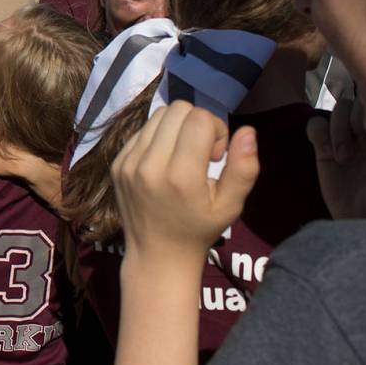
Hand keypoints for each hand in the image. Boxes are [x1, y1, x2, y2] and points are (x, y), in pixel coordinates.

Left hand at [111, 102, 259, 263]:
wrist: (156, 255)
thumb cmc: (199, 229)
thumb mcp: (231, 206)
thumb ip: (244, 168)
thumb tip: (248, 130)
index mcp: (180, 175)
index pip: (200, 118)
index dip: (216, 130)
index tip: (216, 155)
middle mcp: (149, 164)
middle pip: (178, 109)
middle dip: (197, 123)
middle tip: (201, 153)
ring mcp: (128, 162)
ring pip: (159, 115)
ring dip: (177, 128)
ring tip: (183, 156)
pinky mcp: (117, 163)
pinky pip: (142, 130)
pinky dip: (158, 137)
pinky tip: (165, 162)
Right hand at [307, 96, 365, 218]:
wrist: (360, 221)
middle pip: (356, 104)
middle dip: (354, 122)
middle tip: (361, 145)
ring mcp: (346, 139)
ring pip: (336, 111)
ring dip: (337, 131)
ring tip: (342, 158)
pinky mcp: (324, 149)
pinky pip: (315, 125)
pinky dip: (318, 134)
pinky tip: (326, 153)